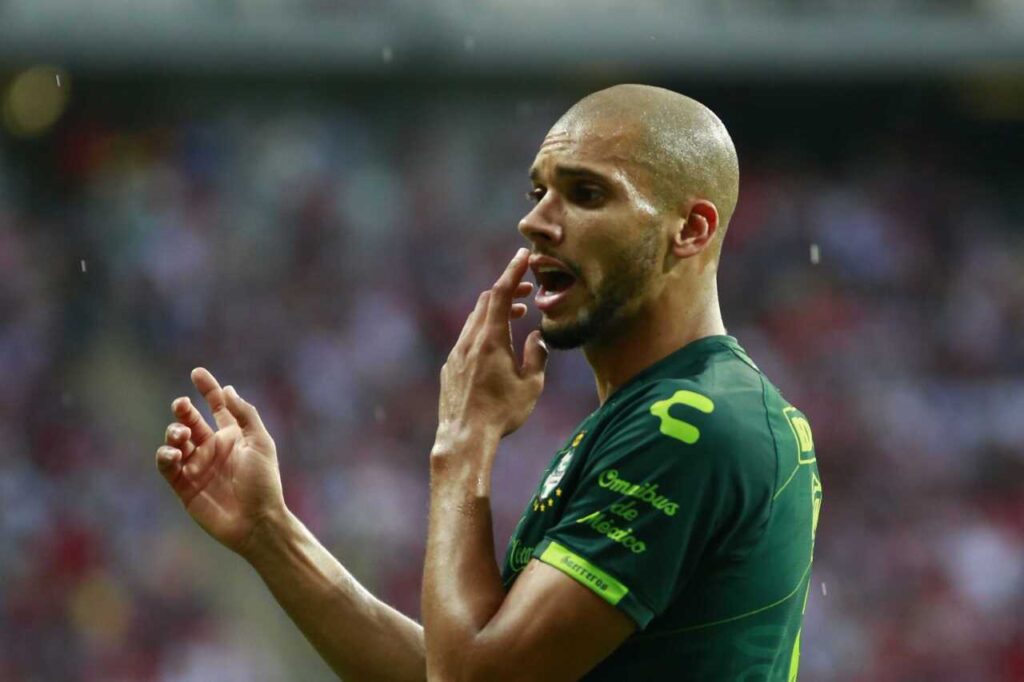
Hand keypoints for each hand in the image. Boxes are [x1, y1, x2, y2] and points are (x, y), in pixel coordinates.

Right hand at [155, 368, 284, 556]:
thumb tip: (228, 389)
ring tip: (182, 434)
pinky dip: (165, 456)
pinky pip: (167, 466)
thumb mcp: (259, 443)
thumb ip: (244, 415)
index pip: (217, 406)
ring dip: (174, 432)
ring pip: (176, 441)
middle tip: (181, 405)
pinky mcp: (184, 485)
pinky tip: (173, 453)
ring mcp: (197, 466)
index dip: (208, 389)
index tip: (197, 372)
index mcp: (233, 436)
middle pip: (191, 421)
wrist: (256, 521)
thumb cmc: (263, 482)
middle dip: (183, 410)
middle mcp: (213, 448)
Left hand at [435, 248, 547, 451]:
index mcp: (491, 339)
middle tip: (528, 291)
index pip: (502, 293)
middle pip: (487, 301)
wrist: (464, 437)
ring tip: (518, 317)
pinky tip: (497, 346)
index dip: (514, 271)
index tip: (524, 255)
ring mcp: (456, 353)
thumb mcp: (531, 385)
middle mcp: (470, 340)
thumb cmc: (502, 413)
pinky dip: (484, 330)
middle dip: (508, 290)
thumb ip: (536, 355)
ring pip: (475, 319)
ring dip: (496, 311)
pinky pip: (467, 338)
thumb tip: (537, 338)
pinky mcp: (449, 368)